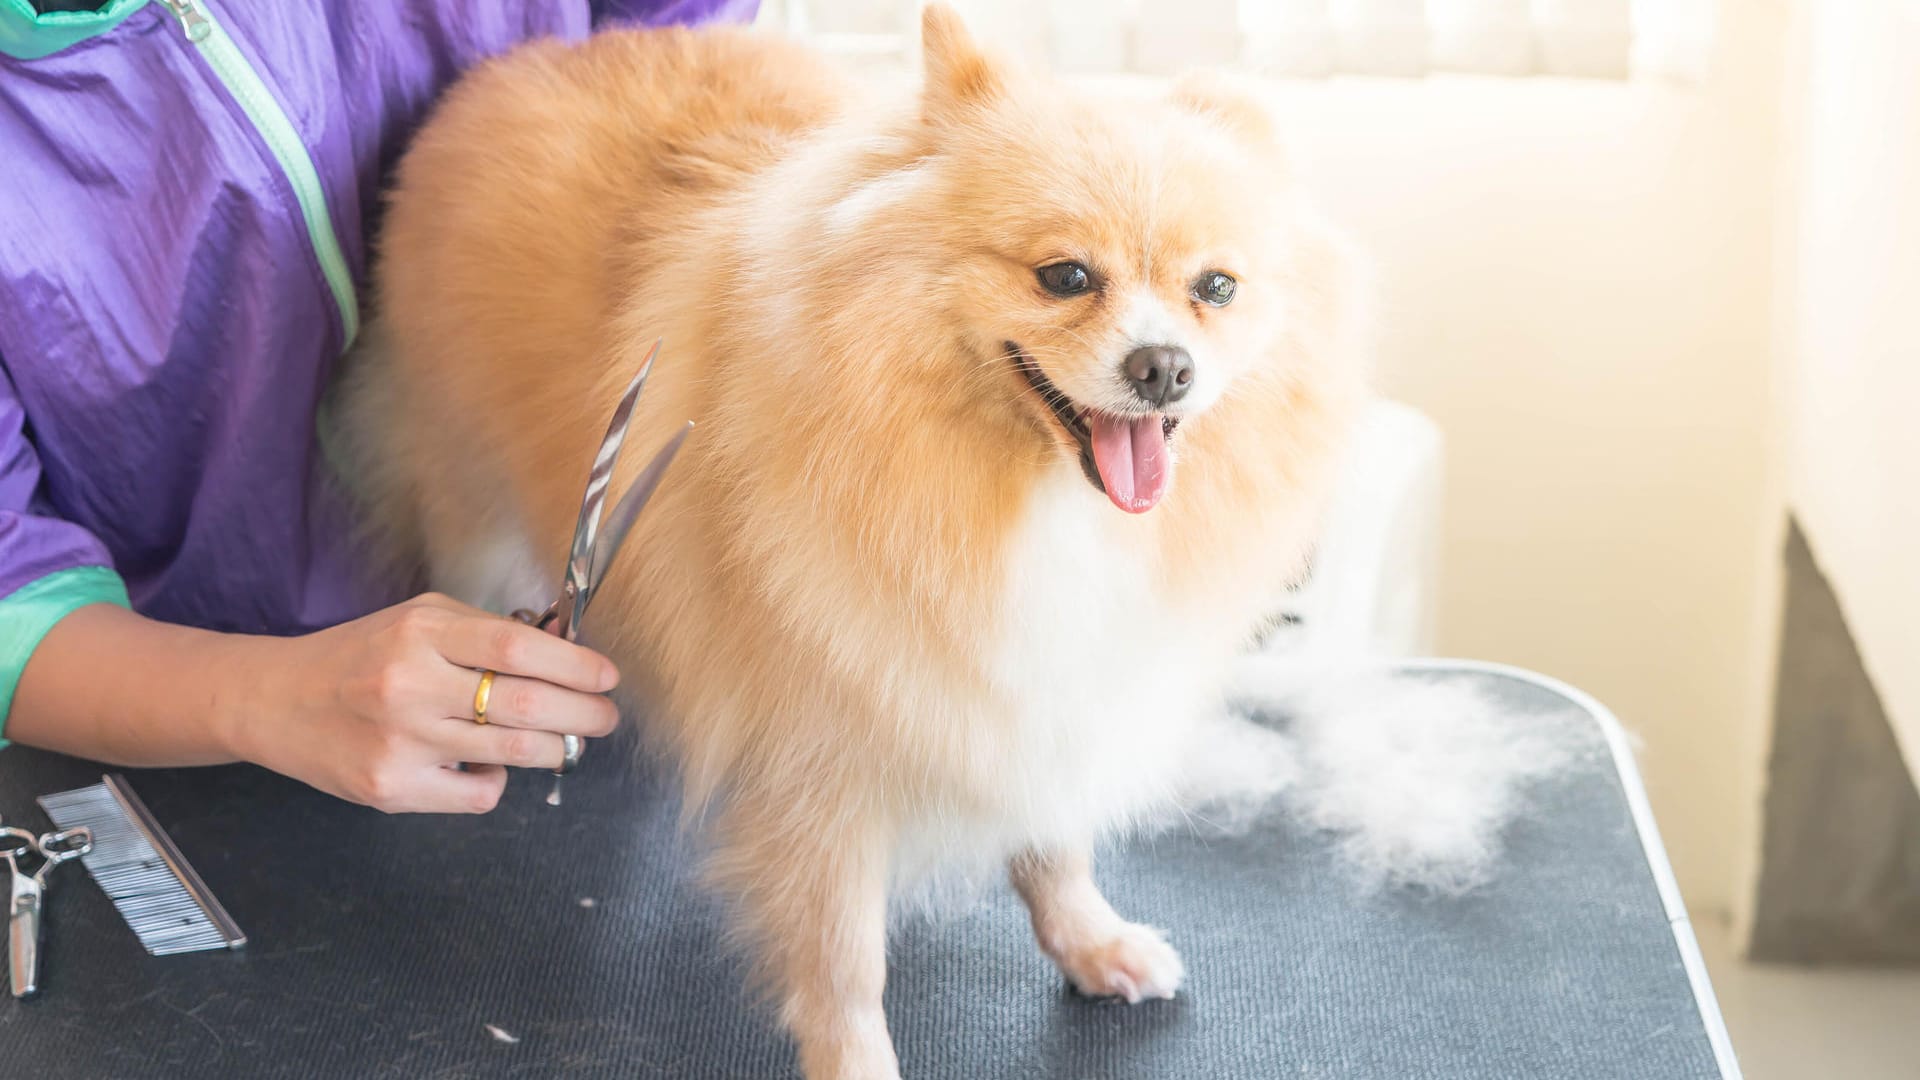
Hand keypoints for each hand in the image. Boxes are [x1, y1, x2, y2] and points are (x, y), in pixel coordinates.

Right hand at [241, 593, 620, 813]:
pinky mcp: (392, 789)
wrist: (275, 701)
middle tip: (604, 717)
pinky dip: (499, 783)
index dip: (575, 665)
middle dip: (584, 714)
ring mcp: (401, 742)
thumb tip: (564, 653)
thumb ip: (484, 633)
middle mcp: (410, 686)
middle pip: (526, 704)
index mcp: (420, 633)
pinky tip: (489, 765)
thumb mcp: (417, 621)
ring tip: (570, 742)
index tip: (606, 677)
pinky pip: (477, 795)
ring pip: (513, 754)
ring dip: (558, 749)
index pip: (518, 648)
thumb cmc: (359, 657)